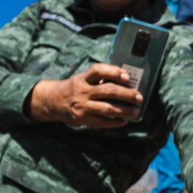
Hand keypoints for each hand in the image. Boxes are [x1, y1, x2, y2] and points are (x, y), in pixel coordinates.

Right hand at [28, 63, 142, 126]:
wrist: (53, 101)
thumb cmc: (75, 88)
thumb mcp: (83, 79)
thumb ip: (100, 79)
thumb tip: (125, 80)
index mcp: (83, 78)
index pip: (98, 71)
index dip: (113, 72)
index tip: (127, 77)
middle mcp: (83, 91)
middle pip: (108, 91)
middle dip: (126, 94)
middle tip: (139, 97)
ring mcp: (82, 106)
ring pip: (107, 108)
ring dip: (124, 110)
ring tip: (135, 111)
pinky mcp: (82, 119)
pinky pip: (102, 122)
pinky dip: (115, 122)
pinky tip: (124, 121)